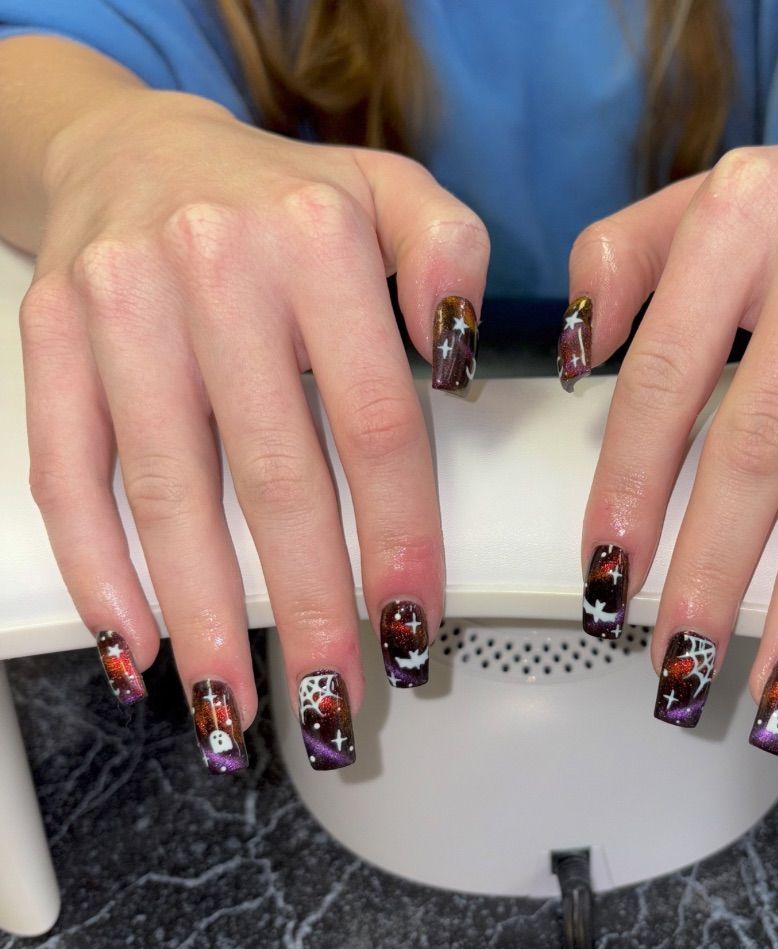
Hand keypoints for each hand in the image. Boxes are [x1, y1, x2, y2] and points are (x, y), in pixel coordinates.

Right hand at [22, 89, 487, 769]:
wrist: (135, 147)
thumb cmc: (280, 197)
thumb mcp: (391, 192)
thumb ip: (450, 256)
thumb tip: (461, 360)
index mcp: (316, 243)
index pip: (374, 422)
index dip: (397, 536)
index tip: (411, 622)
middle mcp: (213, 271)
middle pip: (273, 476)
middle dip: (307, 607)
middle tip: (331, 700)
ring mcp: (119, 307)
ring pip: (165, 492)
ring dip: (204, 615)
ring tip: (234, 707)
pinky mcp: (52, 339)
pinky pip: (66, 471)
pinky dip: (97, 568)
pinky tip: (135, 644)